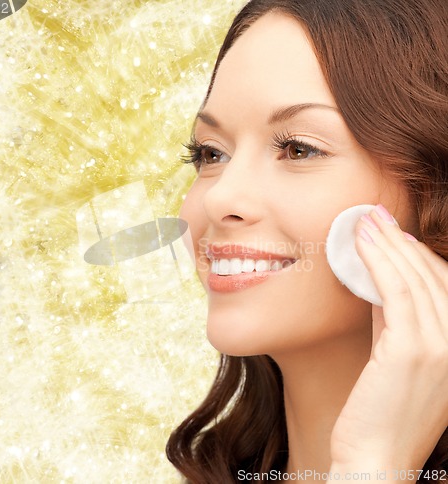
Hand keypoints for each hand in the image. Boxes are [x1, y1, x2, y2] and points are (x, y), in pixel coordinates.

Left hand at [329, 204, 447, 475]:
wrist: (375, 457)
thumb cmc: (381, 407)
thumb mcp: (395, 354)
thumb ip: (394, 318)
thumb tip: (379, 278)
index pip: (443, 286)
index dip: (418, 254)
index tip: (393, 231)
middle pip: (432, 276)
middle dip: (401, 240)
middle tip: (375, 215)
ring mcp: (443, 347)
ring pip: (414, 279)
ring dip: (388, 244)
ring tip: (365, 221)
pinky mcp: (415, 350)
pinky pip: (396, 292)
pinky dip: (379, 262)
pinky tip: (362, 243)